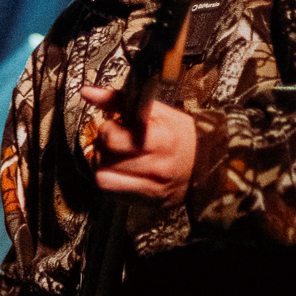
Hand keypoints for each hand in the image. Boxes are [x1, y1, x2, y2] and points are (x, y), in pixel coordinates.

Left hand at [84, 85, 195, 206]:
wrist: (207, 164)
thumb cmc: (180, 134)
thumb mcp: (156, 111)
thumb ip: (119, 100)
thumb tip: (88, 93)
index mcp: (160, 139)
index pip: (113, 139)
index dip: (107, 130)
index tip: (115, 126)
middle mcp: (157, 166)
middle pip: (104, 158)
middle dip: (102, 147)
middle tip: (113, 141)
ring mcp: (152, 188)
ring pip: (103, 178)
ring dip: (102, 166)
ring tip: (115, 157)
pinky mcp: (147, 202)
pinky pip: (111, 193)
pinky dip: (110, 180)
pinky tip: (121, 171)